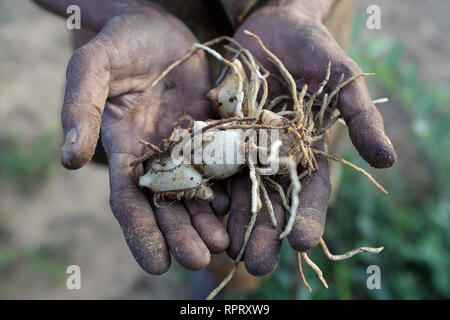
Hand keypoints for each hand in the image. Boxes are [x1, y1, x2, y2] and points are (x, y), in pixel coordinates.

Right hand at [59, 4, 229, 273]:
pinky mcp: (214, 132)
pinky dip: (233, 187)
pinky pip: (225, 164)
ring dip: (210, 220)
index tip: (156, 265)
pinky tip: (244, 207)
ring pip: (199, 192)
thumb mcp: (94, 67)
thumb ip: (80, 108)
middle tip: (202, 260)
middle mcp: (156, 156)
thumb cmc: (122, 42)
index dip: (140, 233)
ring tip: (226, 244)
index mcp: (123, 149)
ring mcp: (188, 146)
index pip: (128, 200)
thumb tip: (68, 158)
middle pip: (168, 204)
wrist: (161, 25)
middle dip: (183, 234)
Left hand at [225, 1, 396, 274]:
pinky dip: (204, 185)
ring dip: (232, 222)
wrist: (272, 26)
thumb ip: (361, 116)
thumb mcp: (342, 79)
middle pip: (270, 201)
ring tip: (225, 251)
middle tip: (257, 266)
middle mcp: (273, 157)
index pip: (310, 192)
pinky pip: (208, 161)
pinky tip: (198, 209)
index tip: (302, 241)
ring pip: (237, 190)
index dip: (308, 216)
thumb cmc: (313, 49)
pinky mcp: (216, 132)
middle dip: (265, 233)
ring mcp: (243, 147)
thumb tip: (388, 160)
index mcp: (306, 151)